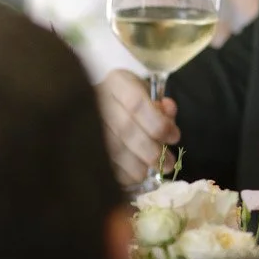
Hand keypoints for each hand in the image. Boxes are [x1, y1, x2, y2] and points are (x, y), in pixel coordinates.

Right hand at [97, 70, 180, 188]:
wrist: (106, 101)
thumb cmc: (135, 99)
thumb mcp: (152, 95)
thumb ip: (163, 106)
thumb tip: (168, 111)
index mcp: (117, 83)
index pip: (136, 103)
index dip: (158, 124)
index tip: (174, 137)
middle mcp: (98, 101)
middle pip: (125, 130)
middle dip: (151, 151)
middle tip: (169, 163)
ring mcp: (87, 122)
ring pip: (113, 150)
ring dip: (138, 166)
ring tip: (155, 170)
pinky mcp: (84, 144)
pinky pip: (103, 163)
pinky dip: (123, 174)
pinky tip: (137, 176)